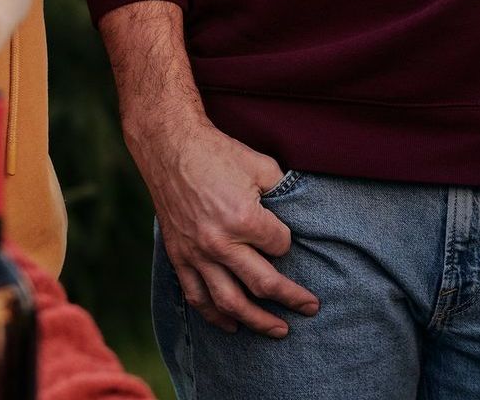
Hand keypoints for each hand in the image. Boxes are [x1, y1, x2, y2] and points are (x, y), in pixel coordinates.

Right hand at [126, 111, 320, 337]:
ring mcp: (197, 254)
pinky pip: (197, 296)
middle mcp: (220, 244)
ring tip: (278, 330)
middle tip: (310, 308)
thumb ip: (283, 192)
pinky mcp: (179, 257)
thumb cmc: (218, 154)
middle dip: (291, 299)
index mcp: (244, 220)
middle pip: (263, 284)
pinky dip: (214, 316)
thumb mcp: (261, 165)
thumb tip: (299, 211)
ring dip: (256, 321)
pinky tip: (231, 326)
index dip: (288, 243)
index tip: (286, 238)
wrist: (170, 148)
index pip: (281, 246)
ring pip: (230, 302)